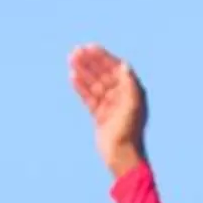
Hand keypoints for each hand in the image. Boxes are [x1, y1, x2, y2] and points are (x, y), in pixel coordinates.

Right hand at [68, 43, 147, 177]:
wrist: (121, 155)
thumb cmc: (129, 130)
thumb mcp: (132, 104)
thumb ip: (129, 83)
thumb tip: (124, 65)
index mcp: (132, 90)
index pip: (115, 68)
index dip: (103, 57)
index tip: (90, 47)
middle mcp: (121, 95)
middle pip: (103, 73)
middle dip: (90, 62)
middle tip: (75, 51)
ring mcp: (110, 105)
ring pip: (94, 84)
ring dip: (83, 71)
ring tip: (71, 60)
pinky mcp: (100, 115)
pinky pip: (89, 97)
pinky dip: (81, 87)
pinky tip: (72, 77)